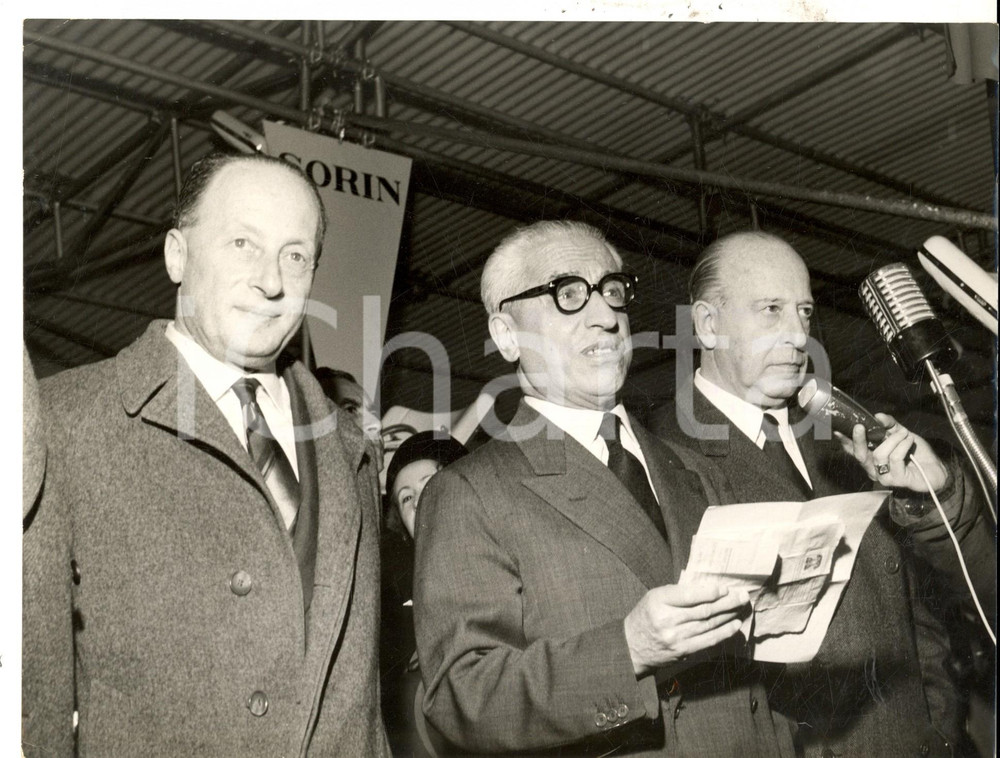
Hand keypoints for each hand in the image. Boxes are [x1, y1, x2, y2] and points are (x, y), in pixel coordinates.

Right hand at [624, 583, 749, 676]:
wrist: (631, 646)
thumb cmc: (646, 616)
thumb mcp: (655, 597)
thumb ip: (677, 593)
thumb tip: (708, 590)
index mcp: (659, 601)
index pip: (688, 595)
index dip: (710, 592)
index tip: (725, 588)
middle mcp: (668, 620)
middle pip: (703, 610)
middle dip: (727, 602)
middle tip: (742, 596)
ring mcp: (676, 638)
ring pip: (709, 624)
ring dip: (729, 615)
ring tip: (742, 607)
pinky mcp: (683, 651)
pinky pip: (708, 640)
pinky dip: (724, 632)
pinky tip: (734, 625)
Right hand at [835, 413, 948, 492]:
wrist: (936, 469)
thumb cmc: (916, 454)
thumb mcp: (902, 434)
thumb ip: (890, 425)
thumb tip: (878, 416)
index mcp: (872, 458)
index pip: (854, 451)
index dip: (844, 441)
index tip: (837, 430)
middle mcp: (874, 469)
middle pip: (860, 455)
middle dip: (858, 440)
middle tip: (860, 426)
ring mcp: (885, 476)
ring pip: (879, 455)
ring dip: (893, 440)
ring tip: (904, 433)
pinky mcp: (897, 480)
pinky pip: (895, 458)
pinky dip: (902, 445)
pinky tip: (909, 441)